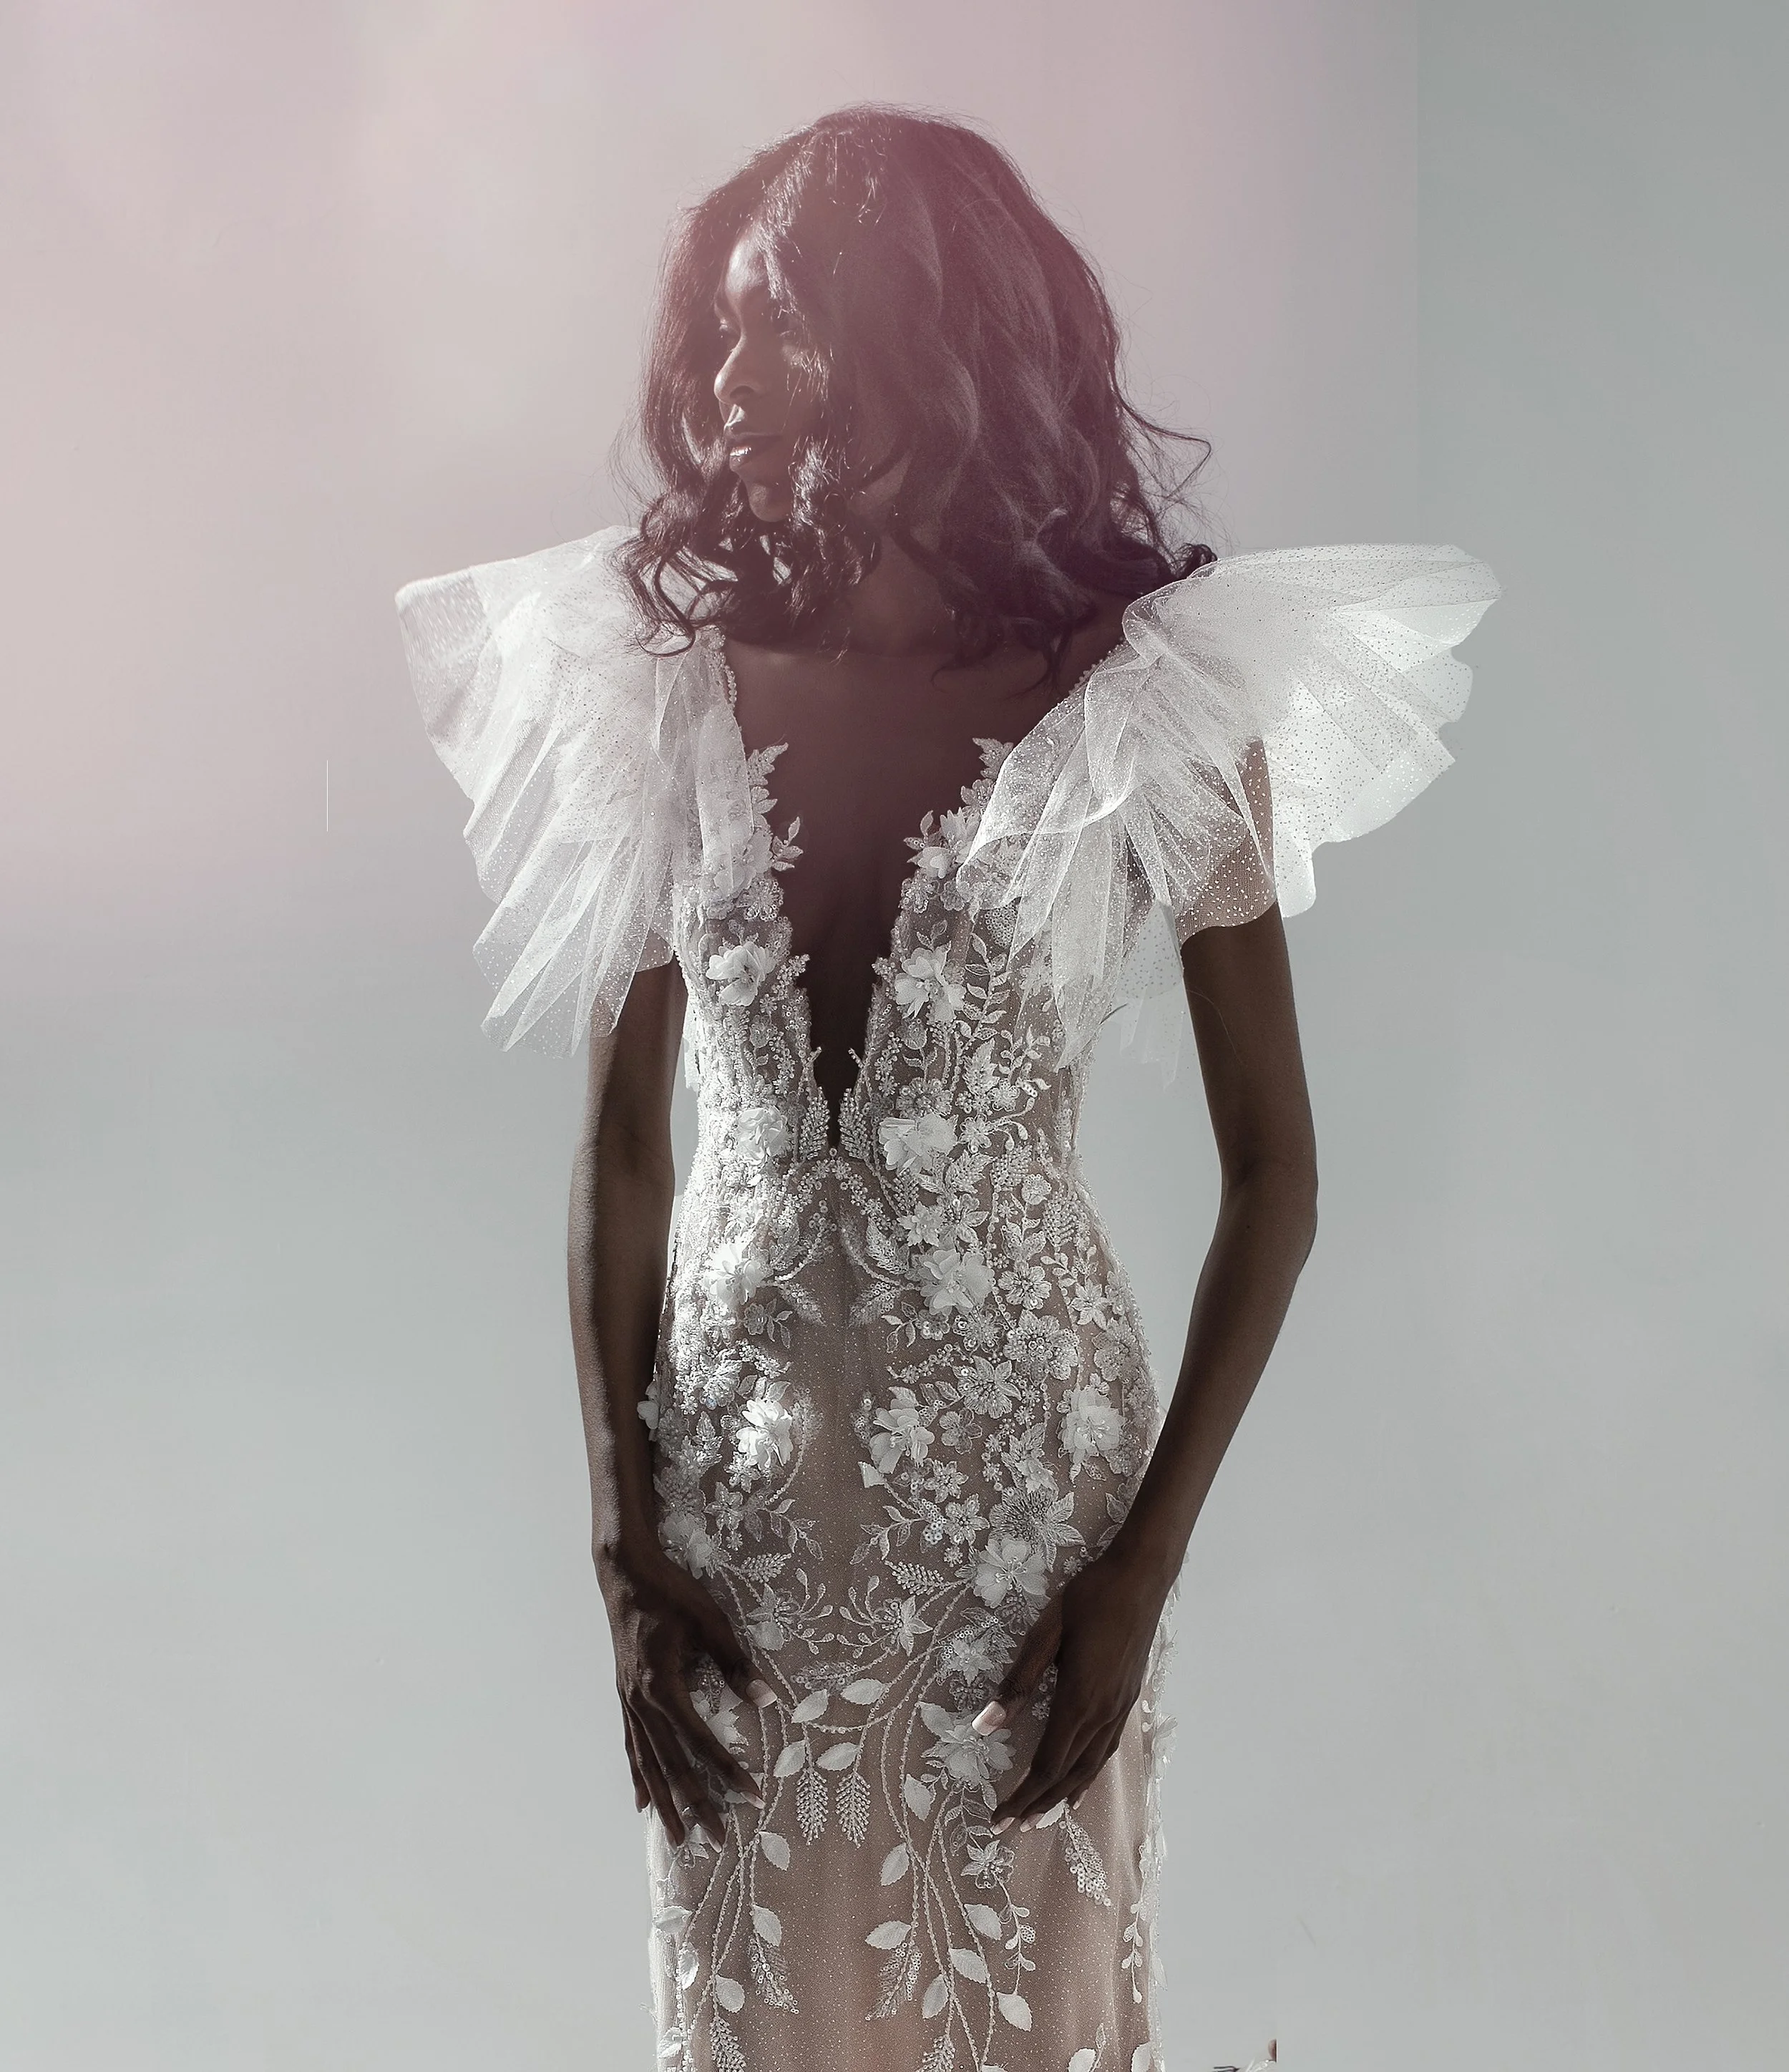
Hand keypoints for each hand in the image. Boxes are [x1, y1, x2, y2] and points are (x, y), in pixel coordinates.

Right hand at [599, 1540, 774, 1846]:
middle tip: (717, 1836)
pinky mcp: (624, 1695)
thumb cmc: (671, 1591)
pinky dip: (638, 1776)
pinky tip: (641, 1801)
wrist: (625, 1572)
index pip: (701, 1740)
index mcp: (663, 1685)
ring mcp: (628, 1701)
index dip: (727, 1770)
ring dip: (664, 1800)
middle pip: (671, 1763)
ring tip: (677, 1836)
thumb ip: (735, 1663)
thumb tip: (765, 1700)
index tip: (752, 1794)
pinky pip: (631, 1746)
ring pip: (647, 1763)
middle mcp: (641, 1702)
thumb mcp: (711, 1621)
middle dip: (696, 1801)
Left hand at [977, 1549, 1168, 1831]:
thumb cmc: (1089, 1598)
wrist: (1141, 1578)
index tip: (998, 1817)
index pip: (1047, 1765)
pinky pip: (1106, 1751)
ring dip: (1064, 1796)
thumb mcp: (1045, 1633)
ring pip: (1091, 1768)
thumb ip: (1017, 1682)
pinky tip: (1081, 1781)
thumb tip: (985, 1726)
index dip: (1022, 1796)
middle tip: (1010, 1829)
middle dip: (1038, 1805)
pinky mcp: (1128, 1700)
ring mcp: (1120, 1709)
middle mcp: (1103, 1714)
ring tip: (1042, 1819)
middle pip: (1068, 1775)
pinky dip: (1089, 1775)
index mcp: (1079, 1701)